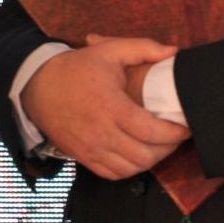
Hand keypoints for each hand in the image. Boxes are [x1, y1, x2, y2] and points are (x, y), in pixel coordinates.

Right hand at [22, 35, 189, 180]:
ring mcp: (91, 148)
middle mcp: (102, 132)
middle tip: (175, 137)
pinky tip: (136, 154)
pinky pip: (113, 174)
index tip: (185, 127)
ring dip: (150, 160)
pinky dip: (130, 169)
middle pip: (145, 155)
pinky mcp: (83, 157)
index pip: (152, 131)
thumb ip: (144, 48)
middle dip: (167, 148)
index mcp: (112, 107)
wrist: (38, 87)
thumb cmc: (77, 69)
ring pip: (132, 169)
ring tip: (159, 146)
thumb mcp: (109, 51)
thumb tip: (173, 52)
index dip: (175, 133)